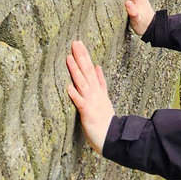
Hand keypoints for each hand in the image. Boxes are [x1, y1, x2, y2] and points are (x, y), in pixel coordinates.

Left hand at [66, 40, 113, 154]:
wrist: (112, 137)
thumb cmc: (105, 119)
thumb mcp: (104, 97)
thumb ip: (100, 82)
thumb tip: (97, 66)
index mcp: (98, 90)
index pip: (90, 69)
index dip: (85, 56)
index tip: (79, 43)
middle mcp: (95, 93)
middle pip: (87, 72)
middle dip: (81, 57)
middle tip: (75, 42)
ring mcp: (91, 102)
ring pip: (82, 83)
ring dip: (76, 70)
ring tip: (69, 58)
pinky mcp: (87, 113)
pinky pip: (80, 103)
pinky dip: (74, 95)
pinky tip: (68, 87)